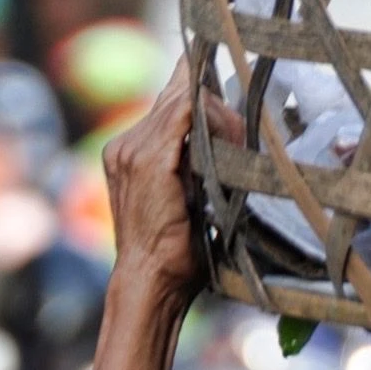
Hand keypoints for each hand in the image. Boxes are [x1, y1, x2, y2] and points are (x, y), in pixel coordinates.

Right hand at [102, 60, 244, 309]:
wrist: (151, 281)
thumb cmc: (175, 252)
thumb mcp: (186, 198)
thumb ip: (196, 166)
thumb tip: (230, 142)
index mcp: (130, 151)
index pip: (169, 100)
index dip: (199, 89)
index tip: (229, 89)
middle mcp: (125, 144)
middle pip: (179, 96)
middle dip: (218, 108)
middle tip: (244, 135)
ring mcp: (132, 149)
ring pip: (185, 102)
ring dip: (221, 118)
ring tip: (242, 145)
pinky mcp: (148, 159)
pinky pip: (184, 114)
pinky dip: (212, 121)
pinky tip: (232, 138)